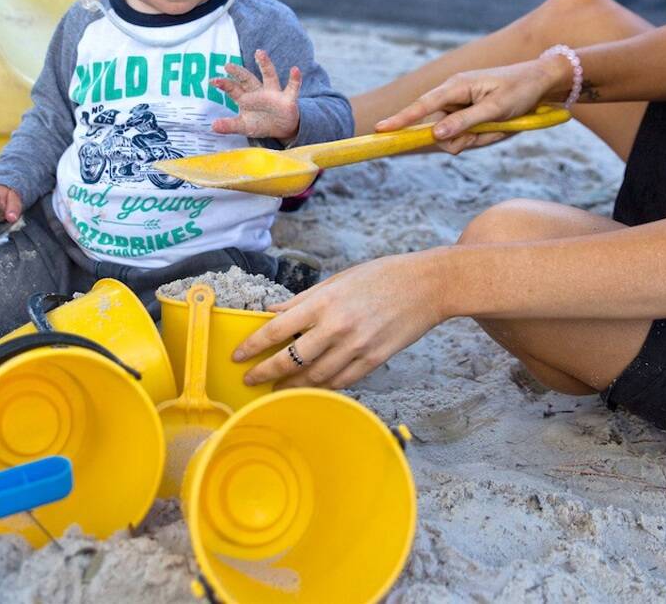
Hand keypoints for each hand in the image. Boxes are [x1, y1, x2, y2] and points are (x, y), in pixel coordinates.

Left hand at [211, 49, 301, 140]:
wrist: (282, 129)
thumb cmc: (261, 123)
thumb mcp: (244, 126)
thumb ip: (230, 125)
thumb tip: (213, 126)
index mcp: (246, 98)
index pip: (234, 90)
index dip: (224, 85)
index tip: (213, 81)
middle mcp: (259, 92)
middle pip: (248, 79)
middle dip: (239, 73)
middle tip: (228, 65)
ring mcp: (274, 93)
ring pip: (269, 76)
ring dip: (265, 64)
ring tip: (260, 53)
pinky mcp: (288, 99)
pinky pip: (292, 87)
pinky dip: (295, 79)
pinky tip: (295, 70)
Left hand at [231, 254, 446, 389]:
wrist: (427, 286)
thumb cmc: (382, 276)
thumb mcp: (339, 279)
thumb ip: (304, 299)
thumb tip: (273, 311)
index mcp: (324, 302)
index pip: (277, 328)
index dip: (253, 345)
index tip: (237, 355)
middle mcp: (337, 327)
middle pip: (290, 359)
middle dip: (265, 372)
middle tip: (249, 380)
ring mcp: (356, 347)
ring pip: (314, 376)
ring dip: (291, 385)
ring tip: (276, 389)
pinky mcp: (374, 361)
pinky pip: (341, 381)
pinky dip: (322, 387)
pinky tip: (310, 388)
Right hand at [374, 58, 563, 154]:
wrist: (541, 82)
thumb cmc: (520, 90)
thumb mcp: (496, 109)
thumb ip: (465, 122)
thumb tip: (435, 134)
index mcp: (456, 86)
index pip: (422, 106)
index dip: (401, 119)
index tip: (380, 130)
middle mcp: (452, 95)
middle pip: (439, 130)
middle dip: (463, 139)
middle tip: (491, 132)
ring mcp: (459, 105)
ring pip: (453, 136)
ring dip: (476, 139)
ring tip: (499, 127)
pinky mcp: (466, 113)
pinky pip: (465, 135)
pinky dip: (481, 137)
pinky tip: (498, 127)